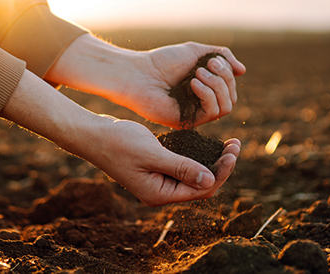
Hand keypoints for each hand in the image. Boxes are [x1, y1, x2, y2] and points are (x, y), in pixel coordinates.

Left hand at [45, 35, 245, 128]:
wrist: (139, 73)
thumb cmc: (163, 62)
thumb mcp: (197, 52)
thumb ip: (222, 56)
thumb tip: (243, 71)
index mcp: (205, 89)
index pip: (230, 88)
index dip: (227, 73)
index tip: (212, 60)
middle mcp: (202, 104)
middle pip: (231, 98)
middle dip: (224, 79)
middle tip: (206, 66)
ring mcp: (195, 114)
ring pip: (226, 107)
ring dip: (217, 86)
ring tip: (198, 74)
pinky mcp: (188, 122)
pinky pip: (212, 113)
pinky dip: (208, 95)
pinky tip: (193, 83)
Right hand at [87, 118, 241, 205]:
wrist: (93, 135)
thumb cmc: (118, 143)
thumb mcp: (152, 154)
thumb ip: (181, 168)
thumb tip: (210, 180)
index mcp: (160, 194)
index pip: (201, 190)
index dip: (221, 172)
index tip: (233, 152)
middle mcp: (161, 191)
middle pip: (201, 185)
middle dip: (221, 167)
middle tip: (235, 144)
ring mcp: (159, 181)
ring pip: (194, 175)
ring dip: (212, 161)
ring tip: (229, 144)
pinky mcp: (157, 168)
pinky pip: (184, 166)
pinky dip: (198, 156)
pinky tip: (208, 144)